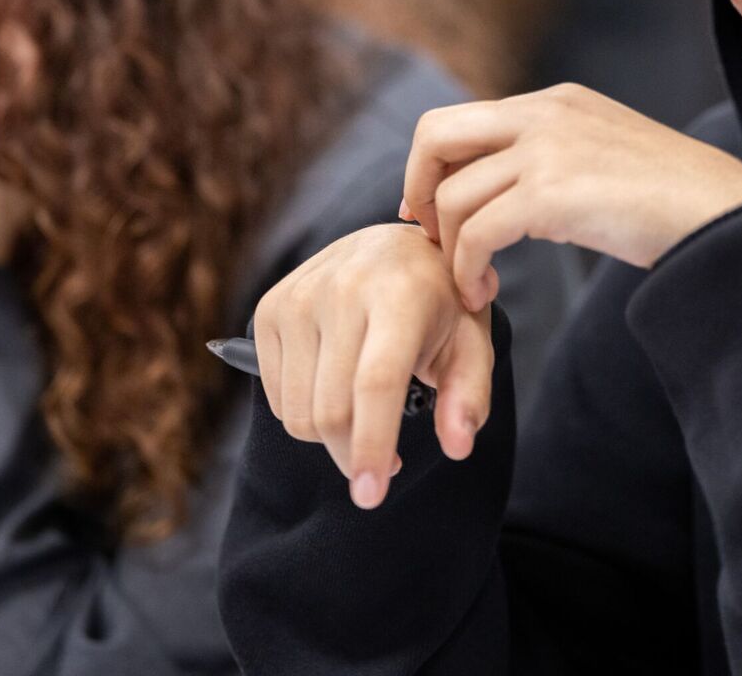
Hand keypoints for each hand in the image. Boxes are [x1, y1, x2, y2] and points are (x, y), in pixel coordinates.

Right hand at [252, 223, 491, 509]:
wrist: (390, 248)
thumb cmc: (439, 304)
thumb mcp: (471, 341)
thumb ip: (469, 394)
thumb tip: (458, 446)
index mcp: (400, 295)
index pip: (375, 383)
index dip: (372, 444)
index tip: (371, 495)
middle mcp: (342, 289)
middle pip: (332, 411)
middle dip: (354, 456)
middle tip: (385, 463)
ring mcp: (298, 297)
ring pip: (299, 413)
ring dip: (330, 436)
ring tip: (363, 411)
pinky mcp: (270, 309)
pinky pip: (277, 398)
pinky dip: (306, 411)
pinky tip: (334, 384)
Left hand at [402, 84, 741, 311]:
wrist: (728, 214)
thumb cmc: (678, 202)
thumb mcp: (605, 156)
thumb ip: (556, 159)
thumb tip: (508, 193)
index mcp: (556, 103)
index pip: (461, 120)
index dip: (433, 168)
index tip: (434, 213)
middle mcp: (544, 115)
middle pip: (435, 135)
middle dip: (417, 190)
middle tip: (430, 241)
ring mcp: (547, 151)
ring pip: (453, 197)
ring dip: (451, 251)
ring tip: (475, 284)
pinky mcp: (553, 194)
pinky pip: (478, 233)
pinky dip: (468, 270)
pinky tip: (484, 290)